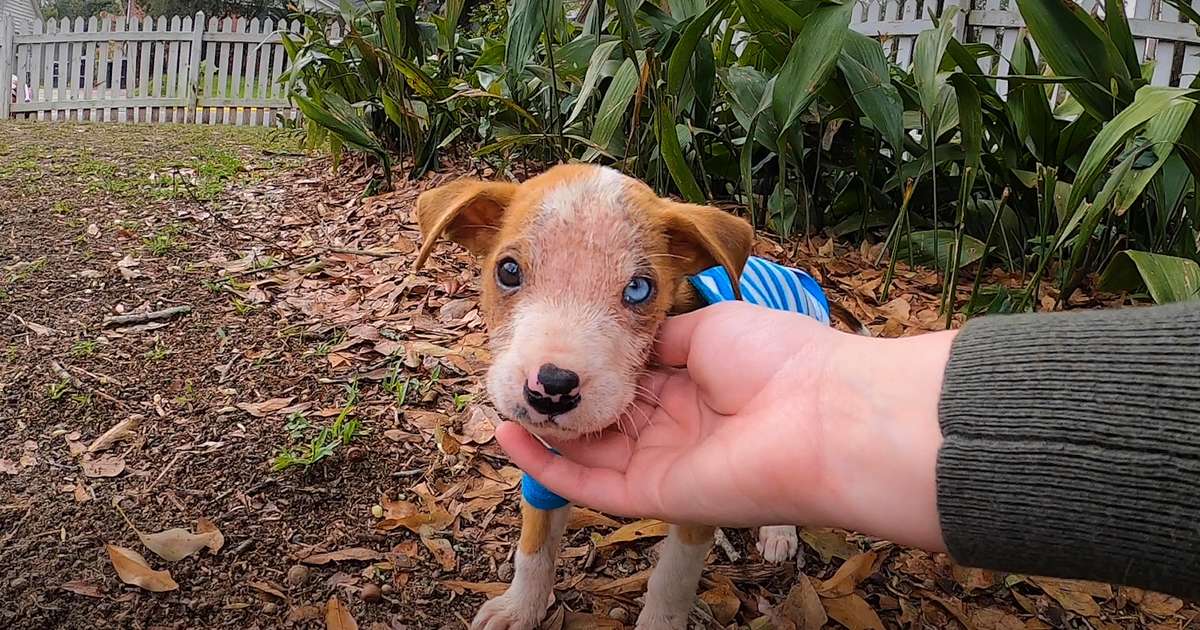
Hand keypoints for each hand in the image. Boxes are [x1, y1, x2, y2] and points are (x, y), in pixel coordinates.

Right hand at [496, 301, 955, 550]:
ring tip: (497, 403)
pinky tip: (509, 437)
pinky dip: (546, 465)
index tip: (547, 344)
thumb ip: (658, 337)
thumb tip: (620, 336)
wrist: (823, 415)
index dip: (587, 364)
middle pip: (602, 417)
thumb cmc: (777, 357)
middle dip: (559, 399)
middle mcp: (674, 425)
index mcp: (692, 383)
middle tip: (512, 375)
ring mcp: (662, 463)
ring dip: (542, 431)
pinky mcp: (653, 496)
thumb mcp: (708, 327)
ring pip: (586, 452)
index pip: (626, 378)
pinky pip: (589, 485)